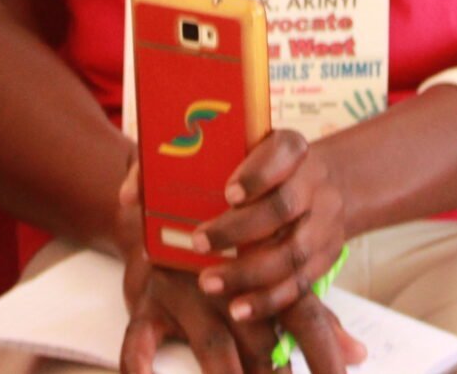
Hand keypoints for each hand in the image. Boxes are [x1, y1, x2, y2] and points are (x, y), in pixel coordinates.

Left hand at [193, 130, 361, 369]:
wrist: (326, 183)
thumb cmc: (261, 166)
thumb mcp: (236, 149)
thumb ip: (178, 163)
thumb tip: (130, 195)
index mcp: (290, 148)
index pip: (281, 152)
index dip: (256, 174)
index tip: (227, 192)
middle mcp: (313, 183)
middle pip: (284, 207)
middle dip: (240, 229)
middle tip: (199, 242)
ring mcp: (323, 222)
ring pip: (293, 252)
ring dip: (250, 273)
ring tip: (209, 283)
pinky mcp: (325, 257)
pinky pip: (301, 283)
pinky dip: (269, 299)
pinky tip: (239, 308)